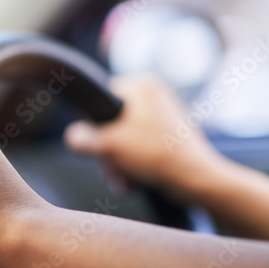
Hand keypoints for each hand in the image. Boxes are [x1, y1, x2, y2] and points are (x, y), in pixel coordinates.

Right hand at [64, 77, 223, 196]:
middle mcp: (154, 95)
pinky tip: (133, 181)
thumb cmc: (156, 156)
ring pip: (124, 138)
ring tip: (123, 180)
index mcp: (142, 86)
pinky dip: (133, 164)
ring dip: (118, 162)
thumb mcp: (110, 146)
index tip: (97, 145)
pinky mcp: (169, 136)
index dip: (93, 125)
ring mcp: (163, 116)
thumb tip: (71, 136)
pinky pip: (140, 147)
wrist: (197, 180)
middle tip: (110, 169)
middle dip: (108, 152)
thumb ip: (84, 139)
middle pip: (111, 123)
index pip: (101, 99)